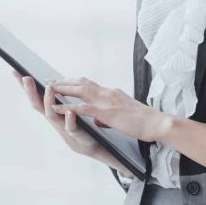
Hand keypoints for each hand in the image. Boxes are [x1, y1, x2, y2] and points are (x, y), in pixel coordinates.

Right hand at [11, 68, 101, 158]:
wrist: (94, 146)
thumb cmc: (79, 128)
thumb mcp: (65, 111)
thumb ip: (58, 99)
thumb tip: (50, 82)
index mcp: (52, 111)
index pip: (35, 96)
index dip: (24, 86)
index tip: (15, 71)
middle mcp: (54, 119)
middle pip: (38, 104)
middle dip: (30, 91)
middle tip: (26, 77)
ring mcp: (63, 127)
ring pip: (51, 115)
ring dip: (49, 101)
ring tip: (49, 88)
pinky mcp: (76, 135)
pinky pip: (71, 128)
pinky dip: (69, 120)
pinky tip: (69, 111)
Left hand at [47, 76, 165, 142]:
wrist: (157, 123)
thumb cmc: (144, 121)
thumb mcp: (124, 115)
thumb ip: (109, 115)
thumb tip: (99, 120)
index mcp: (111, 93)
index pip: (89, 83)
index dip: (74, 82)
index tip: (62, 82)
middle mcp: (107, 93)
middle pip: (81, 83)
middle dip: (64, 81)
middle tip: (49, 81)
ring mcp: (106, 101)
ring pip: (79, 90)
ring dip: (62, 89)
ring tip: (47, 89)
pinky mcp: (106, 112)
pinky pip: (82, 108)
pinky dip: (67, 107)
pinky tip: (56, 107)